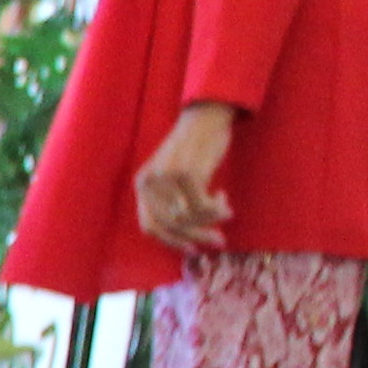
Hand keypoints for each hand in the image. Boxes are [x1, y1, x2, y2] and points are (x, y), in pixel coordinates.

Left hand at [131, 103, 236, 253]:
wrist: (205, 117)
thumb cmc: (193, 149)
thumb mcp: (173, 176)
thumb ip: (172, 202)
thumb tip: (188, 239)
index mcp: (142, 185)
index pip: (149, 226)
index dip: (170, 241)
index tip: (191, 250)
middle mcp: (150, 182)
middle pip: (171, 225)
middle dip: (198, 236)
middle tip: (219, 240)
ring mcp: (167, 178)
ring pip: (188, 218)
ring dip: (211, 220)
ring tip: (225, 211)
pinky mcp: (187, 173)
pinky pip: (203, 207)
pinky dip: (217, 208)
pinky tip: (224, 197)